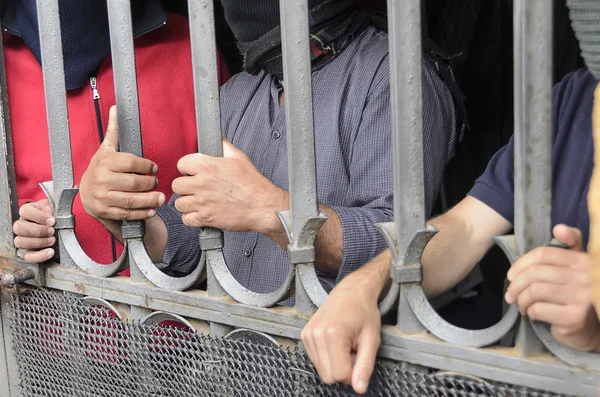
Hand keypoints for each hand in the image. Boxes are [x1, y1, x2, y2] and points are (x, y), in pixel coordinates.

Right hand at [13, 199, 55, 262]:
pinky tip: (50, 252)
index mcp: (27, 211)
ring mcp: (23, 238)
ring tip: (52, 240)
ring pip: (20, 242)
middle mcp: (22, 224)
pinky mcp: (29, 251)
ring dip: (38, 242)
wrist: (61, 224)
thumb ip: (53, 210)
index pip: (24, 211)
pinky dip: (39, 256)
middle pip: (18, 228)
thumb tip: (54, 218)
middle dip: (38, 231)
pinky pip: (28, 256)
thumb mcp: (55, 208)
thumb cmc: (56, 215)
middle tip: (52, 231)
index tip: (52, 221)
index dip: (38, 216)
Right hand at [80, 106, 164, 220]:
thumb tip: (115, 108)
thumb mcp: (105, 149)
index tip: (154, 168)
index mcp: (104, 162)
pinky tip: (152, 210)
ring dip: (149, 200)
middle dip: (150, 184)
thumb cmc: (100, 169)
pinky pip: (126, 213)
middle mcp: (101, 180)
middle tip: (157, 183)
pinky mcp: (105, 211)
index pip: (130, 163)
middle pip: (133, 183)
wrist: (85, 193)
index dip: (146, 166)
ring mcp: (102, 197)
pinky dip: (141, 213)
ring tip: (161, 198)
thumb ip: (113, 131)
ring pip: (131, 200)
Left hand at [173, 138, 287, 232]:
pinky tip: (200, 212)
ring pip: (179, 203)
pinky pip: (187, 219)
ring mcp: (202, 202)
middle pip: (177, 185)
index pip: (181, 164)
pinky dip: (191, 217)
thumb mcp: (239, 157)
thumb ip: (224, 146)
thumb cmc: (253, 183)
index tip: (193, 172)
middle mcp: (201, 184)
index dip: (187, 168)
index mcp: (207, 166)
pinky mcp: (206, 218)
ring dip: (187, 202)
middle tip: (195, 187)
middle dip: (185, 186)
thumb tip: (217, 138)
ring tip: (197, 201)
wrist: (263, 206)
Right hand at [301, 281, 380, 393]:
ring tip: (345, 345)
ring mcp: (307, 335)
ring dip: (335, 363)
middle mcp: (316, 335)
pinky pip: (316, 360)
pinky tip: (336, 343)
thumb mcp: (372, 339)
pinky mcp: (304, 335)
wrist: (351, 292)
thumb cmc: (364, 312)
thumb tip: (359, 388)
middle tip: (353, 351)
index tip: (359, 357)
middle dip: (343, 370)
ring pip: (321, 371)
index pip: (340, 375)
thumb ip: (365, 366)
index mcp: (333, 334)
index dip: (353, 373)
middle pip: (328, 376)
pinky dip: (327, 357)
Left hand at [505, 225, 599, 351]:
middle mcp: (586, 276)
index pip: (544, 254)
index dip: (521, 263)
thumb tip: (559, 227)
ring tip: (521, 305)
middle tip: (510, 295)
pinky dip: (530, 312)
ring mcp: (583, 297)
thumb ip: (568, 244)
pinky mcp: (575, 317)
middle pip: (536, 273)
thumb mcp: (573, 266)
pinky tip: (532, 314)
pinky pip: (539, 309)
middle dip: (516, 285)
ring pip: (535, 291)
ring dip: (521, 300)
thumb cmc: (574, 293)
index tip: (511, 275)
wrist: (590, 327)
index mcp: (582, 260)